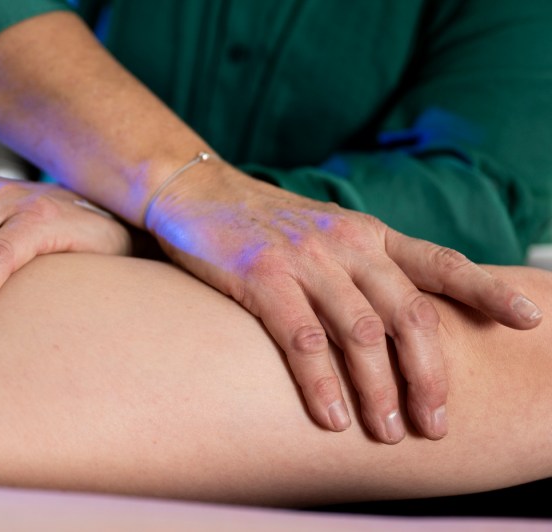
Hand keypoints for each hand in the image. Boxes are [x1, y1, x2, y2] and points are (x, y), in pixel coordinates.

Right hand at [145, 160, 542, 443]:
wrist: (200, 191)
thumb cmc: (266, 222)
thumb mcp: (327, 232)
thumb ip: (364, 266)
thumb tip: (400, 321)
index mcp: (368, 234)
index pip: (440, 262)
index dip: (486, 290)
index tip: (528, 319)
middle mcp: (347, 243)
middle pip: (409, 315)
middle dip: (429, 375)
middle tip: (435, 423)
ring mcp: (305, 259)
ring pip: (362, 333)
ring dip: (380, 390)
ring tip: (387, 432)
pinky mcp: (262, 275)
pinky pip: (304, 338)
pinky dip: (322, 383)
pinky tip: (332, 417)